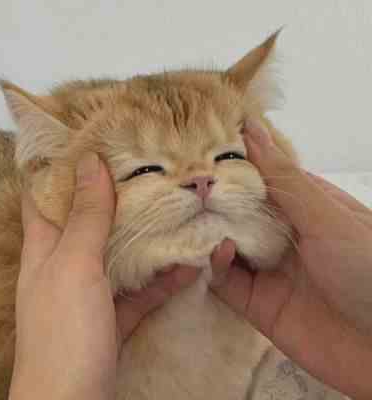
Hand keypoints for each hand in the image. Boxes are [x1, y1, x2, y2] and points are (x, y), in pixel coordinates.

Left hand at [9, 153, 198, 399]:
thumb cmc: (64, 330)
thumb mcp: (74, 265)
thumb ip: (85, 217)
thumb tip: (89, 162)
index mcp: (46, 246)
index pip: (46, 194)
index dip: (64, 167)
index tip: (97, 142)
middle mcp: (68, 263)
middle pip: (91, 219)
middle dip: (116, 195)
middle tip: (148, 170)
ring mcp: (94, 290)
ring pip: (121, 252)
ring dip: (146, 234)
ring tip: (174, 208)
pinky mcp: (116, 314)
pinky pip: (142, 289)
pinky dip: (163, 278)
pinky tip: (190, 264)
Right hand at [210, 120, 371, 399]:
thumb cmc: (368, 271)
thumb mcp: (327, 217)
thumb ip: (284, 179)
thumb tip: (251, 128)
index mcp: (304, 208)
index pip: (261, 177)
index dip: (234, 163)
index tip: (201, 149)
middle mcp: (283, 235)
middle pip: (239, 211)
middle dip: (215, 198)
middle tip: (186, 182)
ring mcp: (268, 269)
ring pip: (226, 244)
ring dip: (208, 231)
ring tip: (192, 214)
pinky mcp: (256, 303)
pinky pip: (225, 281)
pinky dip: (215, 265)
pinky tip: (218, 251)